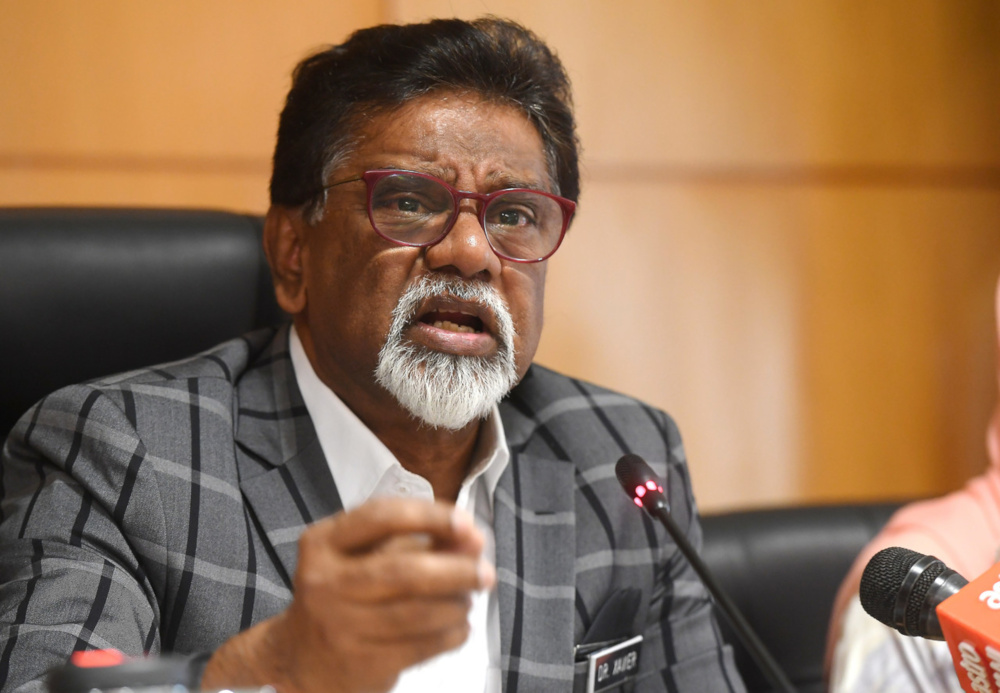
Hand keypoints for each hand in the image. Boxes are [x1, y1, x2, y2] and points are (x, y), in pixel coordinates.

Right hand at [201, 497, 494, 692]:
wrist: (298, 659)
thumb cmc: (344, 592)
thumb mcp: (366, 554)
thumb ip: (418, 539)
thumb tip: (472, 536)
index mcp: (323, 542)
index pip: (382, 517)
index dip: (430, 516)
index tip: (467, 521)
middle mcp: (325, 582)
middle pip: (404, 571)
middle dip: (456, 569)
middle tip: (486, 571)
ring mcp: (340, 626)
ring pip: (418, 612)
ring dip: (457, 604)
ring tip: (468, 599)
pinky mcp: (360, 664)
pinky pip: (422, 646)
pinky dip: (452, 633)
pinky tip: (458, 625)